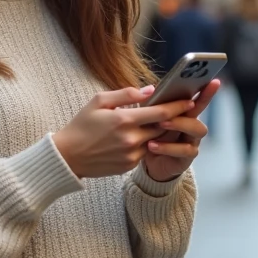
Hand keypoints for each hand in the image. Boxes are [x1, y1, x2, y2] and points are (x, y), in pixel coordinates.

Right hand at [52, 87, 196, 178]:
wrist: (67, 156)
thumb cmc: (81, 125)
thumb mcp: (99, 101)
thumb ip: (126, 94)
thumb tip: (150, 90)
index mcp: (124, 120)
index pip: (160, 112)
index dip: (177, 106)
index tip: (189, 101)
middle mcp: (130, 139)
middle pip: (163, 127)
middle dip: (172, 118)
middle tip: (180, 109)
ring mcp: (131, 155)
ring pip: (156, 141)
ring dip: (161, 131)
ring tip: (162, 121)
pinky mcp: (128, 166)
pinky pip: (145, 152)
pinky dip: (147, 143)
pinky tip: (142, 136)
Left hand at [143, 79, 220, 181]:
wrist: (146, 161)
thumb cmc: (148, 134)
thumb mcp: (147, 117)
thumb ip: (150, 104)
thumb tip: (151, 88)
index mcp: (183, 111)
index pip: (196, 96)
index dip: (206, 89)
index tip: (214, 81)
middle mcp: (191, 123)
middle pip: (201, 110)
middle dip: (196, 104)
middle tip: (176, 101)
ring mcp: (192, 140)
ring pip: (197, 129)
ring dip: (179, 124)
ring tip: (160, 125)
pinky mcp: (187, 156)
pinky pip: (184, 150)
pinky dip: (167, 147)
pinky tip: (152, 145)